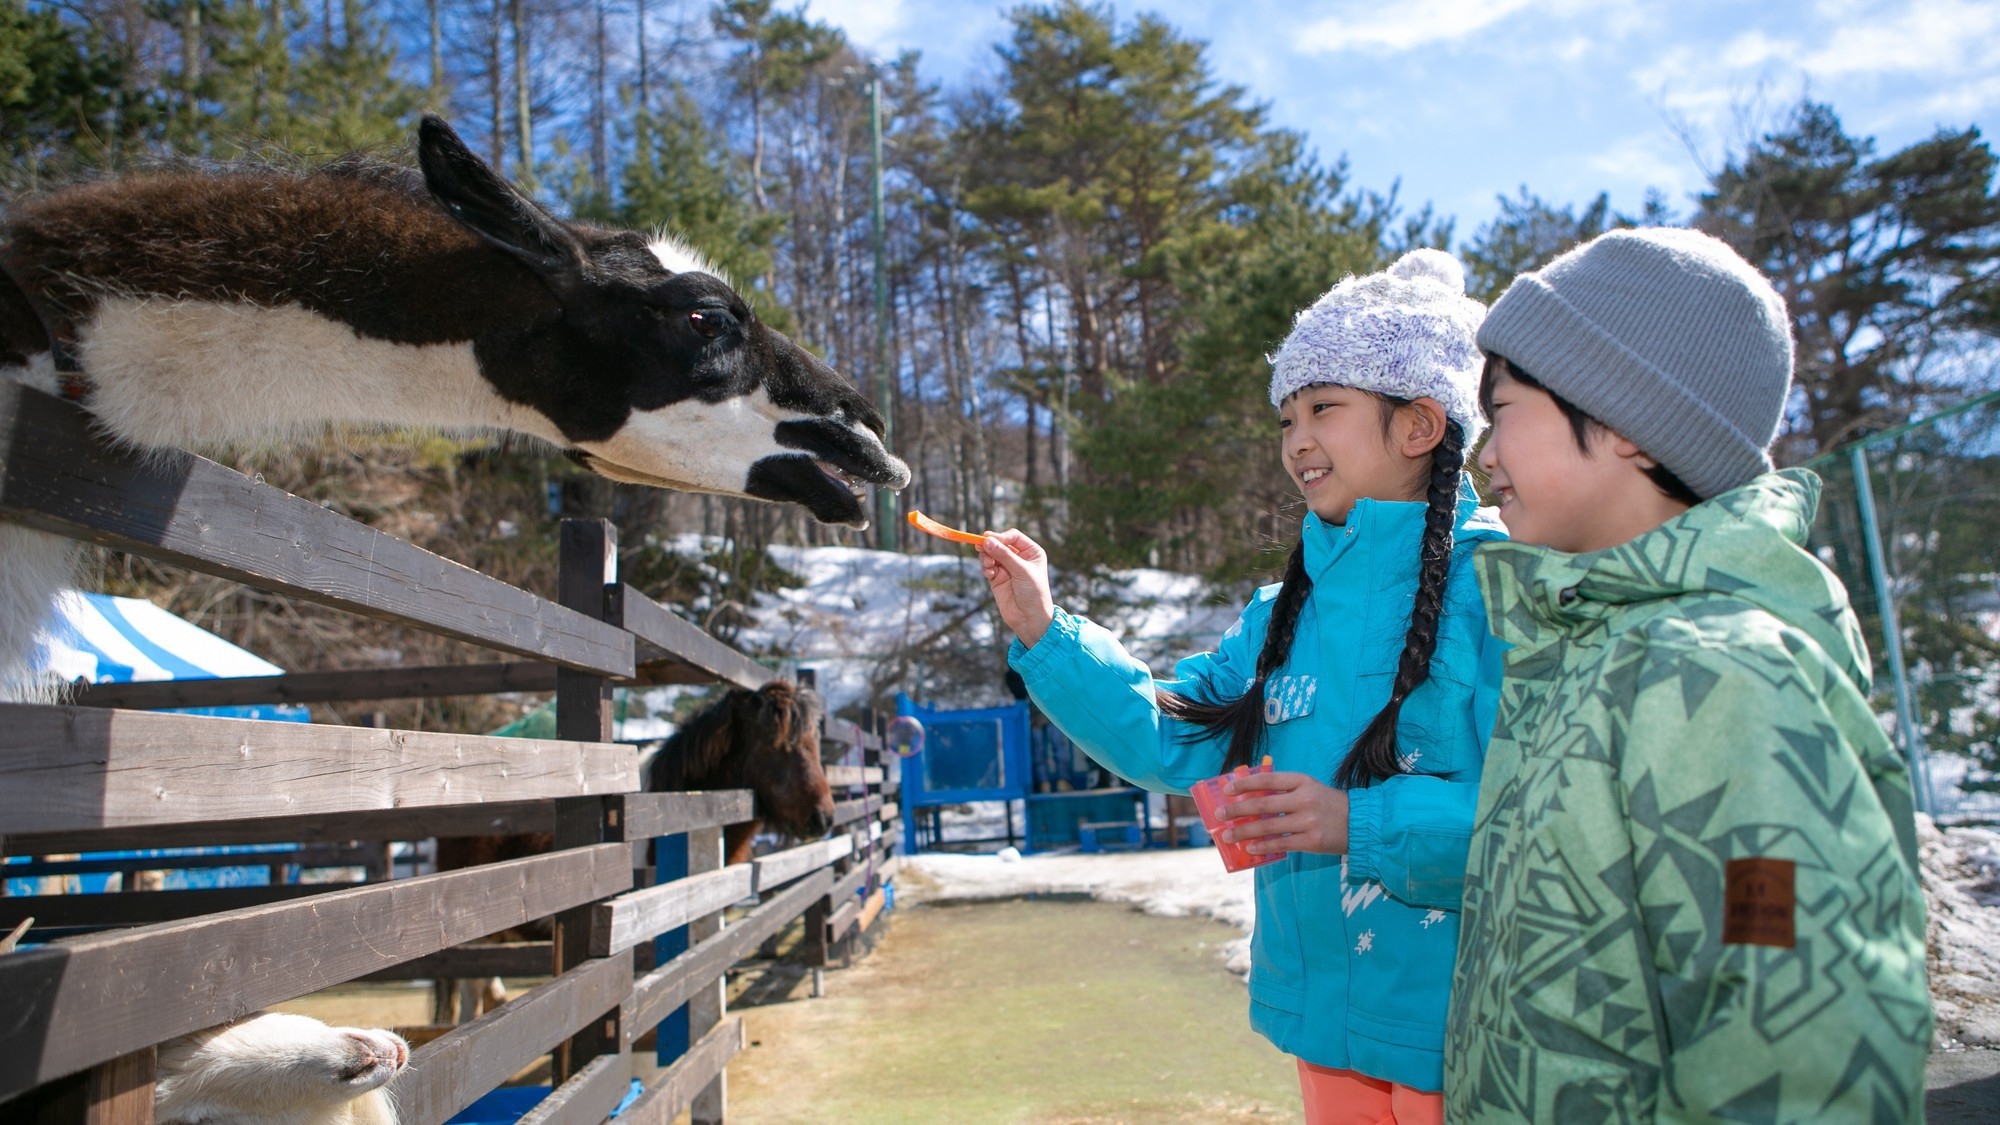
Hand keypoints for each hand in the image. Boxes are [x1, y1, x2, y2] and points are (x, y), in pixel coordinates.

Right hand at [979, 529, 1055, 647]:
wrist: (1029, 618)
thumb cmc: (1033, 593)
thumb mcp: (1021, 571)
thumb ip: (1004, 555)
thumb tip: (987, 540)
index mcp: (1031, 552)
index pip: (1013, 536)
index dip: (1001, 536)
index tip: (990, 539)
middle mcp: (1019, 557)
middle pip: (999, 543)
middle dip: (990, 545)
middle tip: (980, 548)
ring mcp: (1007, 567)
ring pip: (991, 554)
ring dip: (986, 557)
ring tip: (988, 565)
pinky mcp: (997, 578)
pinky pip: (987, 566)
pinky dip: (986, 568)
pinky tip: (990, 575)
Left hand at [1218, 771, 1349, 854]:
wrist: (1359, 823)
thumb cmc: (1327, 804)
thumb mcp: (1309, 788)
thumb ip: (1284, 791)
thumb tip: (1249, 798)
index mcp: (1302, 781)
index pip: (1267, 780)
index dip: (1245, 784)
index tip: (1226, 789)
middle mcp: (1304, 799)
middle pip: (1263, 804)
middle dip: (1237, 810)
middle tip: (1219, 815)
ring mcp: (1308, 821)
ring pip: (1268, 826)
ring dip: (1244, 831)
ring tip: (1227, 835)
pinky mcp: (1311, 841)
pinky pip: (1280, 844)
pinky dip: (1262, 846)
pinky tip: (1249, 848)